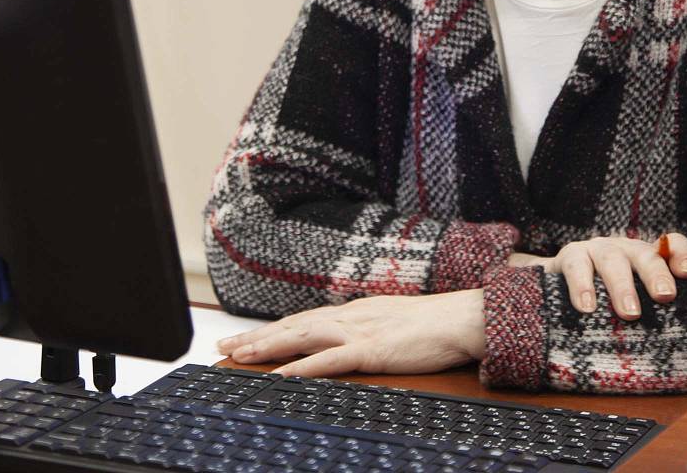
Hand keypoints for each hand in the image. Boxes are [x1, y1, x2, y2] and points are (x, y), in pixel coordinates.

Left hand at [215, 290, 485, 376]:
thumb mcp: (392, 322)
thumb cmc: (433, 325)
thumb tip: (348, 340)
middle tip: (224, 345)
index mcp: (355, 311)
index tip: (245, 337)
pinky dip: (303, 367)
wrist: (462, 318)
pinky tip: (283, 376)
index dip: (272, 328)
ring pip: (302, 337)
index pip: (303, 319)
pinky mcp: (372, 350)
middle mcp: (350, 316)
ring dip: (269, 347)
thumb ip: (368, 330)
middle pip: (293, 325)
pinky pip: (330, 360)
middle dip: (256, 336)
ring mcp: (359, 332)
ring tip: (241, 356)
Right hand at [505, 233, 686, 318]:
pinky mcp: (569, 257)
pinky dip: (581, 286)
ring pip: (611, 260)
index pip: (671, 245)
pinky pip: (576, 267)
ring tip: (630, 313)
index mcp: (647, 258)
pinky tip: (586, 307)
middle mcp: (624, 249)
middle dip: (655, 273)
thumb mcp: (635, 304)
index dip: (681, 255)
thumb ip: (656, 313)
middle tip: (665, 296)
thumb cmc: (607, 304)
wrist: (557, 288)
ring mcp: (596, 250)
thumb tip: (683, 345)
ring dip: (622, 285)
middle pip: (644, 254)